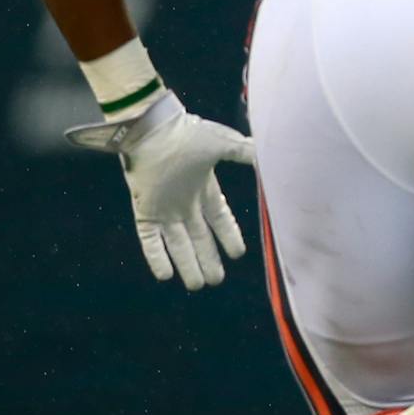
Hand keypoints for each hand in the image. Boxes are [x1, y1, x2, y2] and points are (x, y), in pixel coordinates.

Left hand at [67, 92, 254, 288]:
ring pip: (177, 244)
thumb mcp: (224, 144)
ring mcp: (163, 208)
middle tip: (216, 281)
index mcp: (204, 188)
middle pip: (199, 238)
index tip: (237, 254)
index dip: (228, 237)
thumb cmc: (188, 133)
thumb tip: (269, 157)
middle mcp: (184, 203)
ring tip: (196, 285)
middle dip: (208, 259)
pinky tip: (164, 276)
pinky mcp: (144, 210)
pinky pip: (150, 239)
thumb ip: (245, 153)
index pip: (219, 219)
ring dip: (187, 264)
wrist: (153, 129)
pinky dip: (156, 257)